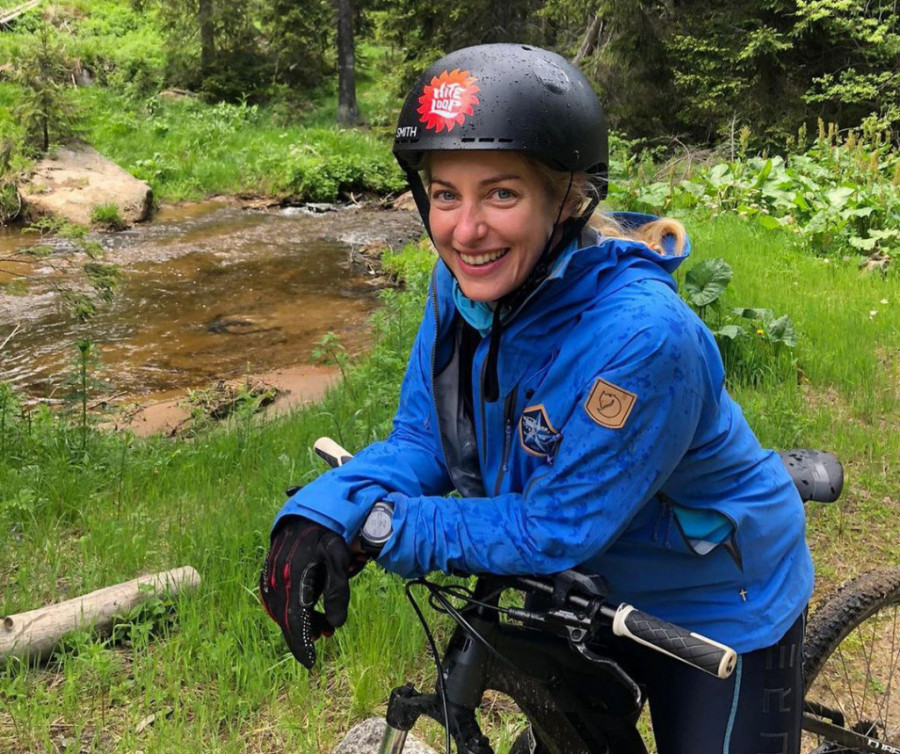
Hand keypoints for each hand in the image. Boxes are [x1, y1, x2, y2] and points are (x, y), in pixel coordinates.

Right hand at [259, 515, 354, 668]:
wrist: (307, 513)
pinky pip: (273, 601)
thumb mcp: (338, 561)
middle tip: (325, 637)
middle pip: (286, 620)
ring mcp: (270, 576)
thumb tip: (337, 625)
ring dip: (298, 623)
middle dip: (303, 635)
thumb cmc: (327, 536)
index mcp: (295, 577)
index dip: (301, 644)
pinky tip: (304, 610)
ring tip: (321, 624)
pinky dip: (287, 611)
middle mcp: (278, 580)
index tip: (309, 662)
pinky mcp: (267, 573)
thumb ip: (338, 592)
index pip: (296, 620)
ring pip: (279, 612)